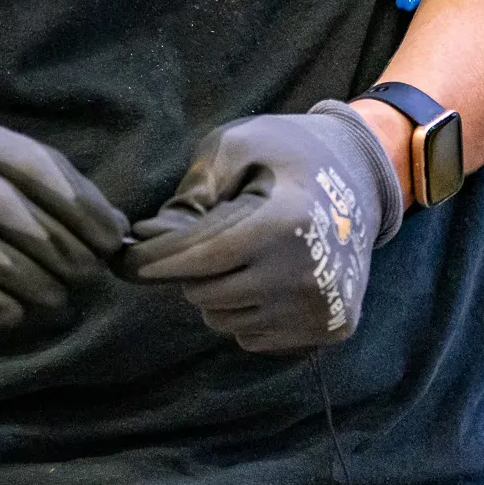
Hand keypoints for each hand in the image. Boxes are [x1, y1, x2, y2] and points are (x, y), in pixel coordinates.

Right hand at [0, 119, 128, 328]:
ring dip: (27, 280)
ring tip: (55, 301)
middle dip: (57, 249)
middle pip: (10, 208)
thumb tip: (116, 231)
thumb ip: (46, 196)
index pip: (37, 165)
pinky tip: (12, 316)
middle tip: (85, 280)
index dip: (81, 205)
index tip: (110, 245)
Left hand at [118, 102, 402, 353]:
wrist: (360, 179)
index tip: (122, 263)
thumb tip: (149, 236)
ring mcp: (324, 306)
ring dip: (215, 294)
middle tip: (197, 245)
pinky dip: (244, 313)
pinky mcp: (334, 327)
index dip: (155, 262)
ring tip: (236, 257)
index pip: (201, 258)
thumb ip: (193, 190)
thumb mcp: (235, 147)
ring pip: (227, 320)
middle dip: (187, 271)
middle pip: (207, 293)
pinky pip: (255, 338)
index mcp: (284, 222)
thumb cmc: (285, 156)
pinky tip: (262, 278)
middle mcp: (307, 272)